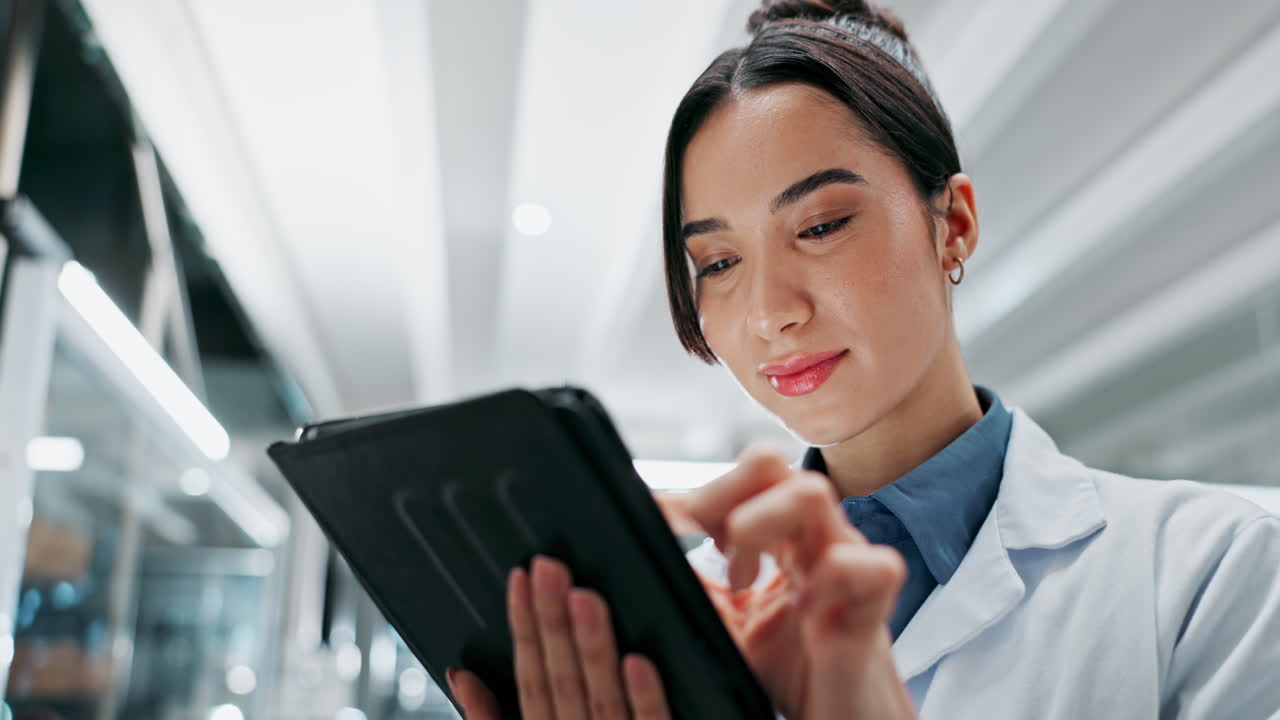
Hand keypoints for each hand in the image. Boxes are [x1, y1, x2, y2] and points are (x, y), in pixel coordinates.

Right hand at [448, 556, 671, 719]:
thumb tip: (461, 675)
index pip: (529, 682)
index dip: (523, 630)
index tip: (521, 579)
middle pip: (560, 685)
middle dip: (551, 625)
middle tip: (549, 568)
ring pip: (601, 701)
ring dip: (593, 649)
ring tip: (586, 597)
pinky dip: (645, 701)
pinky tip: (638, 663)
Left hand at [681, 445, 915, 719]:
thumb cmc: (787, 673)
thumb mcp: (723, 625)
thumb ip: (691, 586)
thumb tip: (642, 546)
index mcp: (780, 536)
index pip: (744, 475)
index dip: (697, 495)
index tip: (663, 528)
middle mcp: (811, 539)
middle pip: (770, 465)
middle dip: (721, 495)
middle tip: (706, 546)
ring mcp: (845, 567)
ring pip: (811, 493)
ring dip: (759, 525)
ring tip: (741, 579)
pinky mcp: (872, 611)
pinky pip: (874, 565)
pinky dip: (833, 576)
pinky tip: (805, 611)